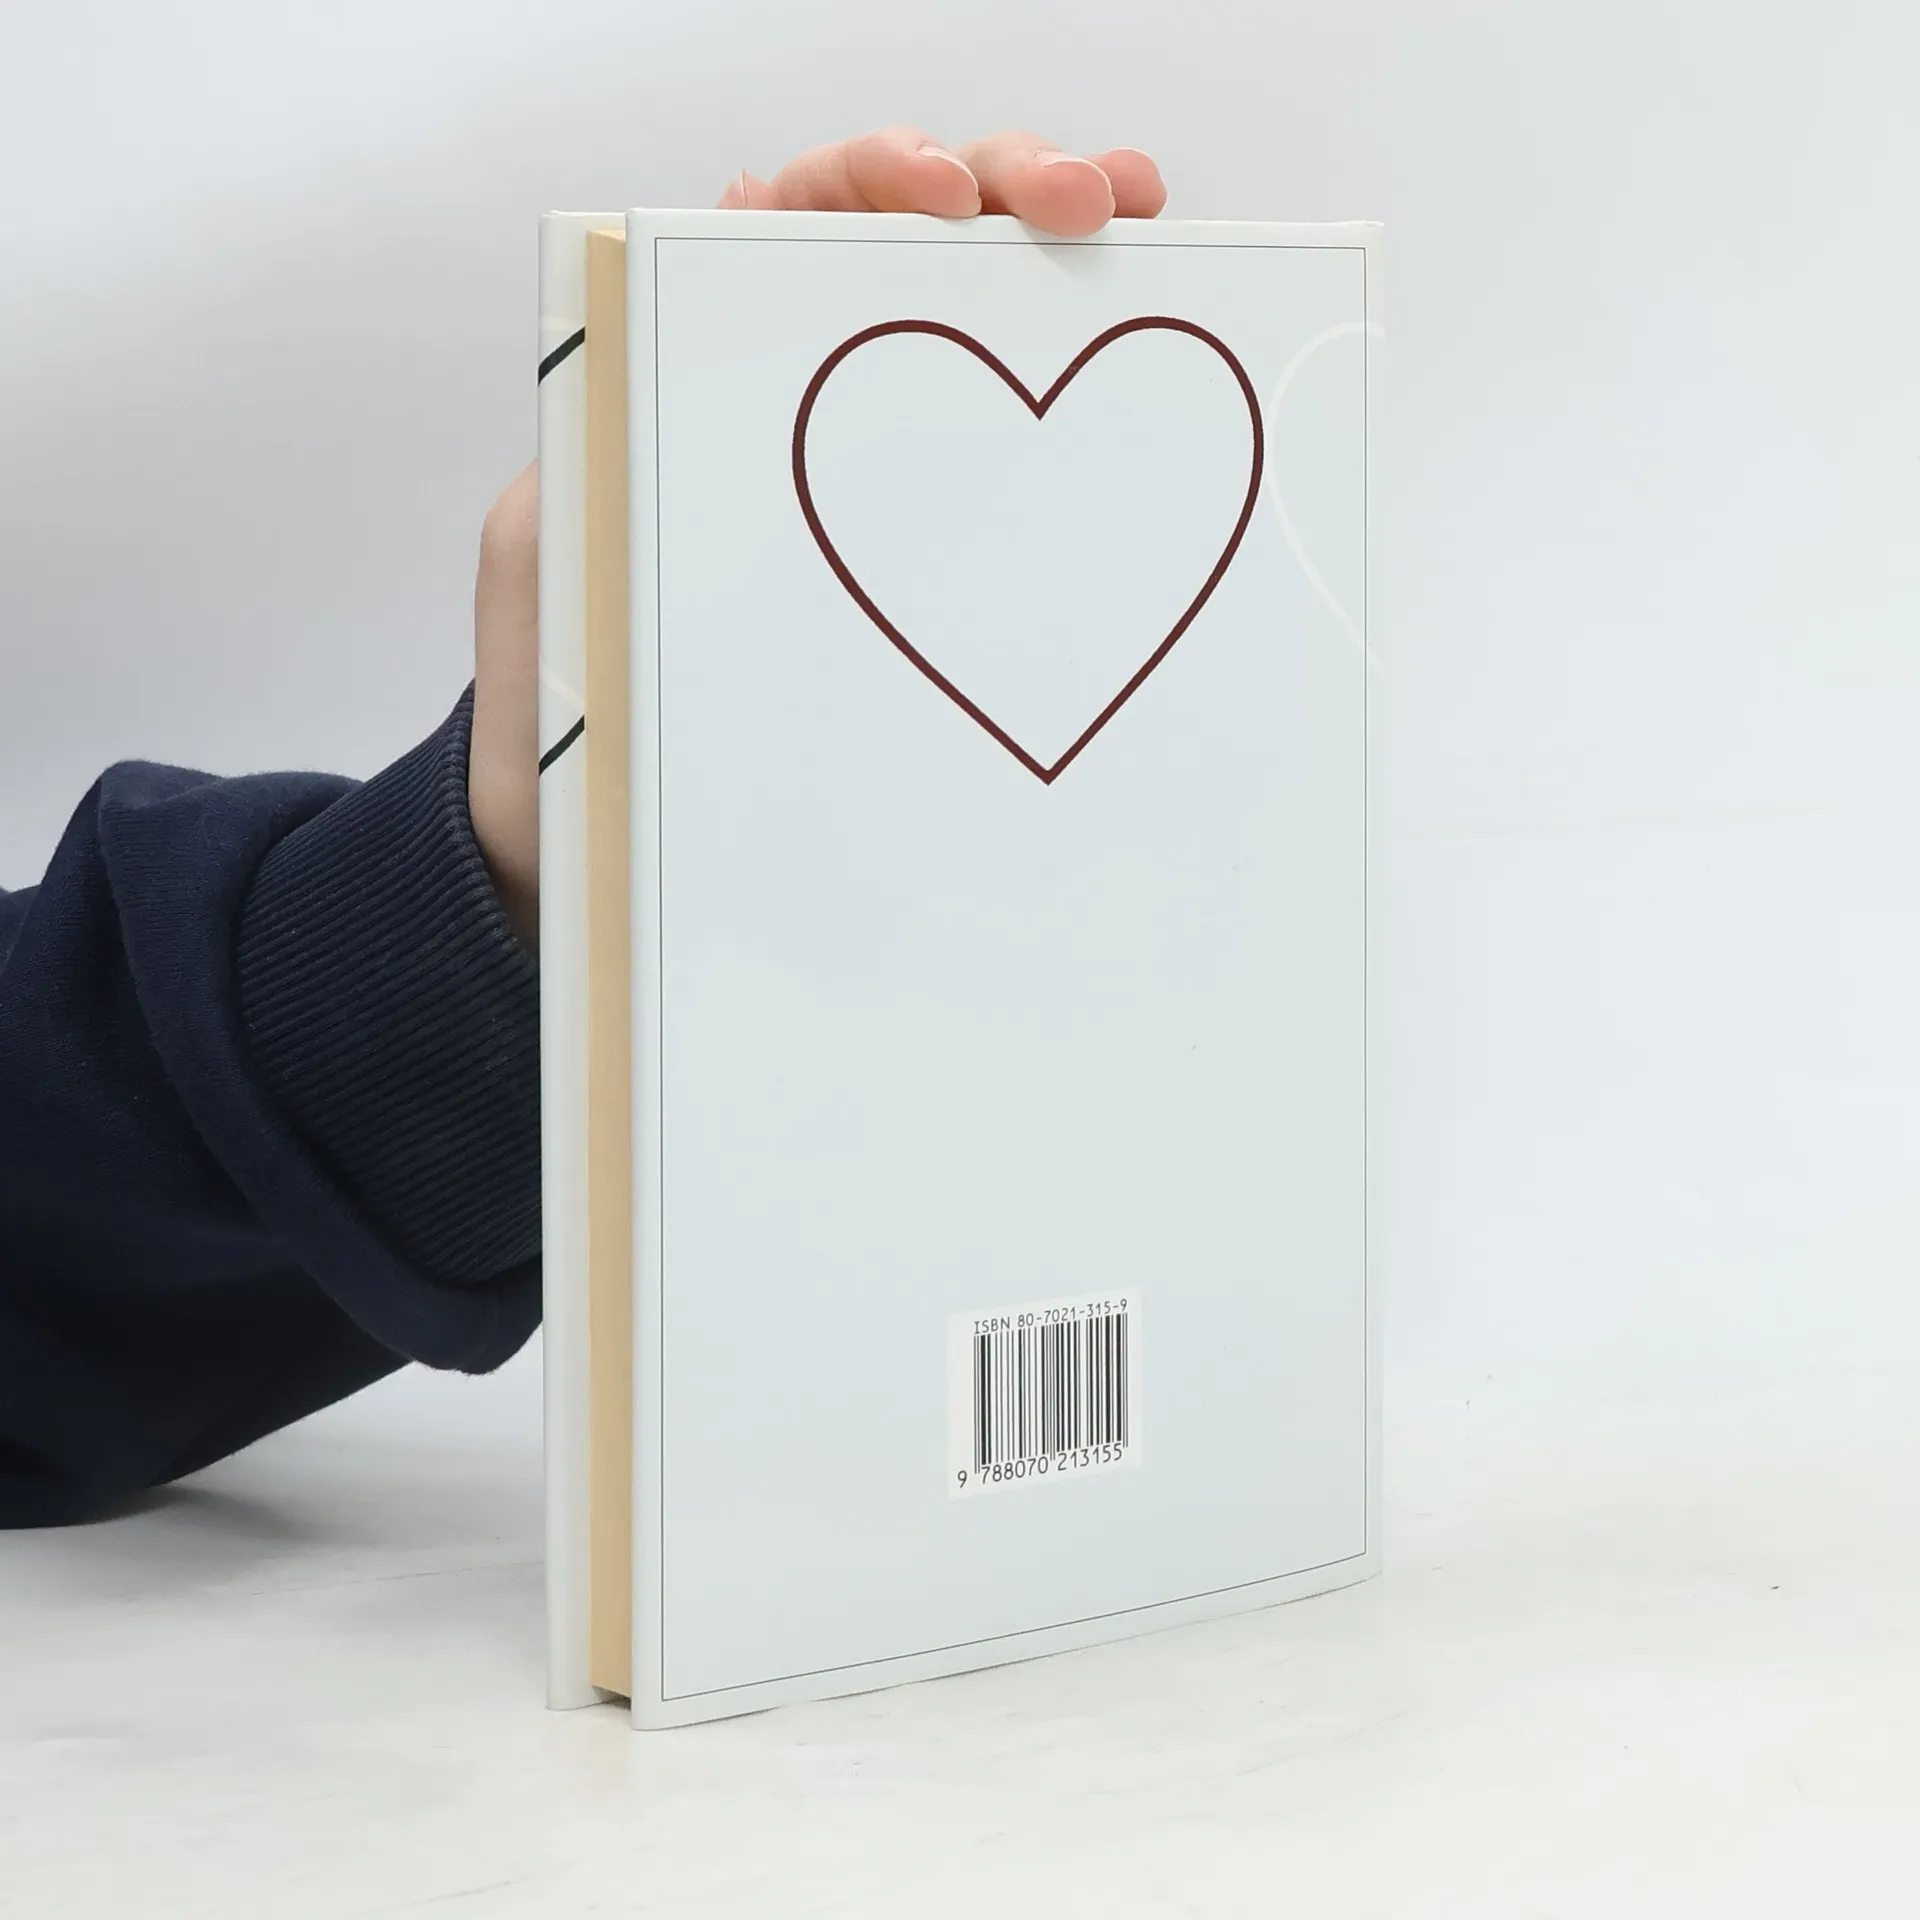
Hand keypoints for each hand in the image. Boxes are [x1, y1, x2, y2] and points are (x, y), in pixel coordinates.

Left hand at [466, 128, 1166, 945]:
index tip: (933, 197)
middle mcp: (803, 392)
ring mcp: (882, 466)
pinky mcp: (937, 552)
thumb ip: (596, 451)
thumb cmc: (567, 702)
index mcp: (700, 364)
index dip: (872, 174)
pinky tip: (1147, 357)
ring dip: (1069, 262)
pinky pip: (1024, 454)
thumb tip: (666, 376)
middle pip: (918, 235)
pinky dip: (1085, 400)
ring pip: (987, 324)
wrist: (605, 841)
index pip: (795, 209)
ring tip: (1141, 223)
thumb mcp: (552, 557)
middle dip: (1005, 183)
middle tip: (1081, 199)